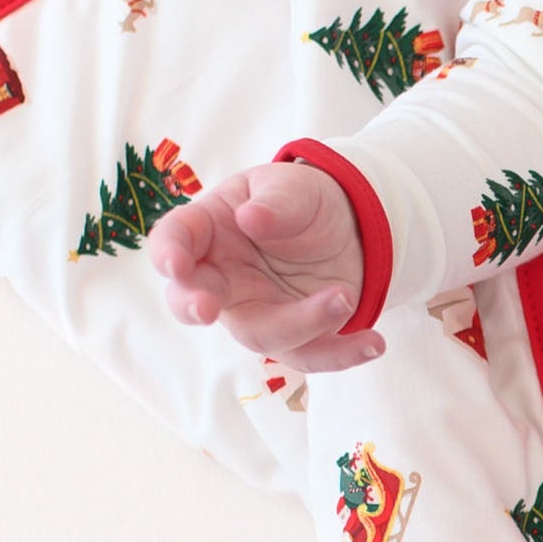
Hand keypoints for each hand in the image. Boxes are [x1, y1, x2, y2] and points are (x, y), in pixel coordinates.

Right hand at [148, 159, 383, 369]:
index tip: (175, 263)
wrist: (346, 225)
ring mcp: (255, 311)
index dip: (169, 253)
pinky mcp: (294, 335)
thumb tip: (251, 219)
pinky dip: (341, 354)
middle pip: (194, 301)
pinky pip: (310, 355)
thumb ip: (275, 201)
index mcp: (209, 230)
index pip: (176, 239)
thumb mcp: (293, 186)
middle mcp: (222, 278)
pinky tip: (373, 343)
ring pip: (260, 334)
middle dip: (194, 306)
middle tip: (205, 308)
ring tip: (344, 296)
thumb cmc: (301, 200)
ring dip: (302, 323)